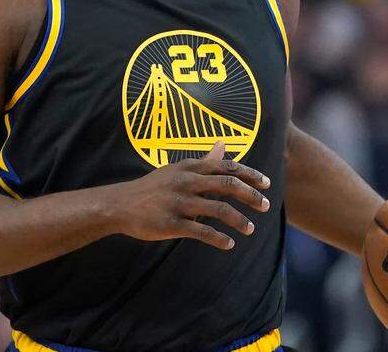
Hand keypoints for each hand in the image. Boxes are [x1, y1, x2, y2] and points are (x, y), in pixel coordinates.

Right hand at [109, 141, 271, 249]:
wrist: (120, 205)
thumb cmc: (154, 187)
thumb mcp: (178, 169)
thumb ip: (204, 161)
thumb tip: (223, 144)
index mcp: (190, 167)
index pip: (226, 167)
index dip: (249, 175)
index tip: (266, 183)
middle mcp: (186, 182)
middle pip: (228, 185)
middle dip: (251, 195)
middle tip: (266, 205)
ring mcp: (179, 203)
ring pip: (219, 209)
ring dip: (239, 220)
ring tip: (251, 229)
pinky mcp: (171, 223)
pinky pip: (202, 231)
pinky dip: (219, 238)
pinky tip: (229, 244)